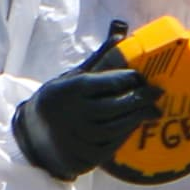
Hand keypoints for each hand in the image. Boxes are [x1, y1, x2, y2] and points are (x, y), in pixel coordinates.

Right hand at [11, 22, 164, 180]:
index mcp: (71, 90)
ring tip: (152, 108)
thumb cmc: (59, 99)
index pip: (108, 82)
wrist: (32, 133)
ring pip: (119, 126)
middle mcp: (75, 114)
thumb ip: (98, 60)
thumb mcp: (71, 77)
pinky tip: (136, 124)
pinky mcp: (86, 156)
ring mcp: (80, 138)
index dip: (130, 79)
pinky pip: (114, 144)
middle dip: (141, 98)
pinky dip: (127, 133)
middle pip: (118, 105)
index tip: (142, 77)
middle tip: (157, 92)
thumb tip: (120, 33)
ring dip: (138, 117)